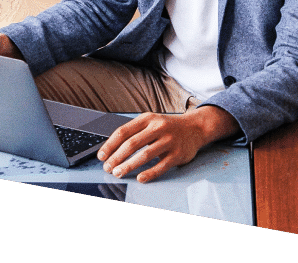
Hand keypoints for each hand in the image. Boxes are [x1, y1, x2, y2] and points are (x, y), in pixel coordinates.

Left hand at [97, 105, 238, 182]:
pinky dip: (149, 173)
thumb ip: (134, 132)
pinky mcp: (178, 153)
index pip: (123, 132)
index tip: (101, 156)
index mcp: (148, 119)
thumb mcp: (151, 122)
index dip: (110, 145)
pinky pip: (161, 166)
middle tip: (108, 168)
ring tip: (119, 173)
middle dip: (116, 158)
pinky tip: (140, 178)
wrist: (195, 128)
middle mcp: (158, 127)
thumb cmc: (168, 127)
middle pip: (132, 144)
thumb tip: (111, 150)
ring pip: (145, 155)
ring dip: (129, 166)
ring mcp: (169, 140)